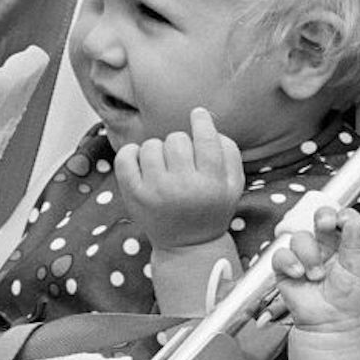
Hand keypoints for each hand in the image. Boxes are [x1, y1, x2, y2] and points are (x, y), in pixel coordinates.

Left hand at [116, 108, 242, 248]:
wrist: (188, 245)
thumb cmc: (212, 208)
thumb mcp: (234, 185)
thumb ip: (229, 151)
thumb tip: (208, 121)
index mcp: (212, 183)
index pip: (206, 139)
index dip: (202, 121)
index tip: (198, 114)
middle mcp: (183, 187)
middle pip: (177, 139)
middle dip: (181, 144)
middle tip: (182, 160)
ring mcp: (156, 191)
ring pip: (152, 145)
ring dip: (158, 150)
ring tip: (164, 166)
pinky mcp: (134, 195)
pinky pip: (126, 156)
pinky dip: (131, 152)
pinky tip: (142, 161)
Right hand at [271, 206, 359, 332]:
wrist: (333, 323)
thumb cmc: (349, 298)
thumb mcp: (359, 267)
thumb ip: (356, 241)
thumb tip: (354, 219)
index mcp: (344, 242)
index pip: (341, 218)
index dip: (340, 215)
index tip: (342, 220)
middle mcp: (324, 245)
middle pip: (320, 217)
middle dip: (323, 218)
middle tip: (326, 225)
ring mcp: (305, 255)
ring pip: (300, 237)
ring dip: (309, 255)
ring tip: (317, 274)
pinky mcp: (287, 268)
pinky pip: (281, 254)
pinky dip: (289, 262)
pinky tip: (299, 274)